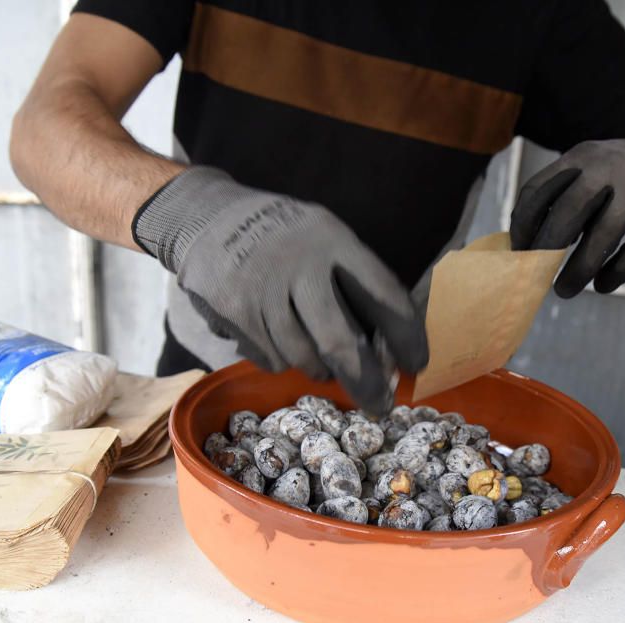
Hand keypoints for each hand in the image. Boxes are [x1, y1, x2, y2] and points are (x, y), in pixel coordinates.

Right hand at [133, 167, 427, 413]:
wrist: (207, 215)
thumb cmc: (283, 233)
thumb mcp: (326, 233)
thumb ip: (355, 278)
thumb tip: (389, 344)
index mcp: (333, 240)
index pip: (383, 294)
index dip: (406, 336)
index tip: (417, 363)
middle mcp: (299, 265)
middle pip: (339, 342)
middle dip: (364, 381)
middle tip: (378, 405)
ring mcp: (262, 290)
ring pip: (302, 358)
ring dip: (319, 369)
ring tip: (321, 360)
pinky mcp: (233, 312)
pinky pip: (271, 359)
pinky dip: (282, 359)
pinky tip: (280, 338)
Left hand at [510, 134, 624, 296]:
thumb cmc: (615, 176)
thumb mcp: (586, 169)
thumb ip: (558, 196)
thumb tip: (525, 244)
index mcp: (580, 158)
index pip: (538, 190)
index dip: (523, 224)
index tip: (520, 250)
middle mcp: (608, 169)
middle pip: (569, 210)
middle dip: (547, 247)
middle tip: (535, 274)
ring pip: (603, 236)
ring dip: (579, 269)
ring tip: (564, 290)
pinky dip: (617, 273)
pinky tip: (602, 285)